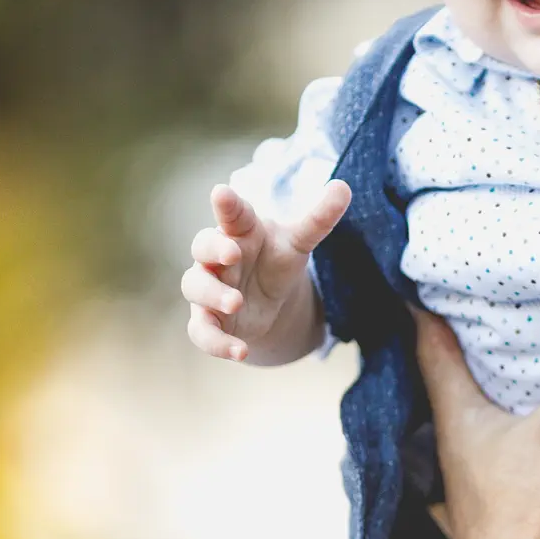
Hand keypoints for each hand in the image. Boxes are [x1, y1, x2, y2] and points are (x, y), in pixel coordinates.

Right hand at [180, 179, 350, 363]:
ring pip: (195, 286)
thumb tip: (344, 186)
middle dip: (214, 248)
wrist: (268, 302)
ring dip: (212, 294)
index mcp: (240, 230)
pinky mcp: (208, 319)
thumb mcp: (299, 242)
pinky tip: (240, 351)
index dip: (226, 203)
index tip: (221, 192)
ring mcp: (209, 287)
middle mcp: (218, 257)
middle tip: (232, 253)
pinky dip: (217, 343)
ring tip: (236, 302)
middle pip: (202, 245)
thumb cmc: (276, 260)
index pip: (231, 212)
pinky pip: (201, 331)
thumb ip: (318, 219)